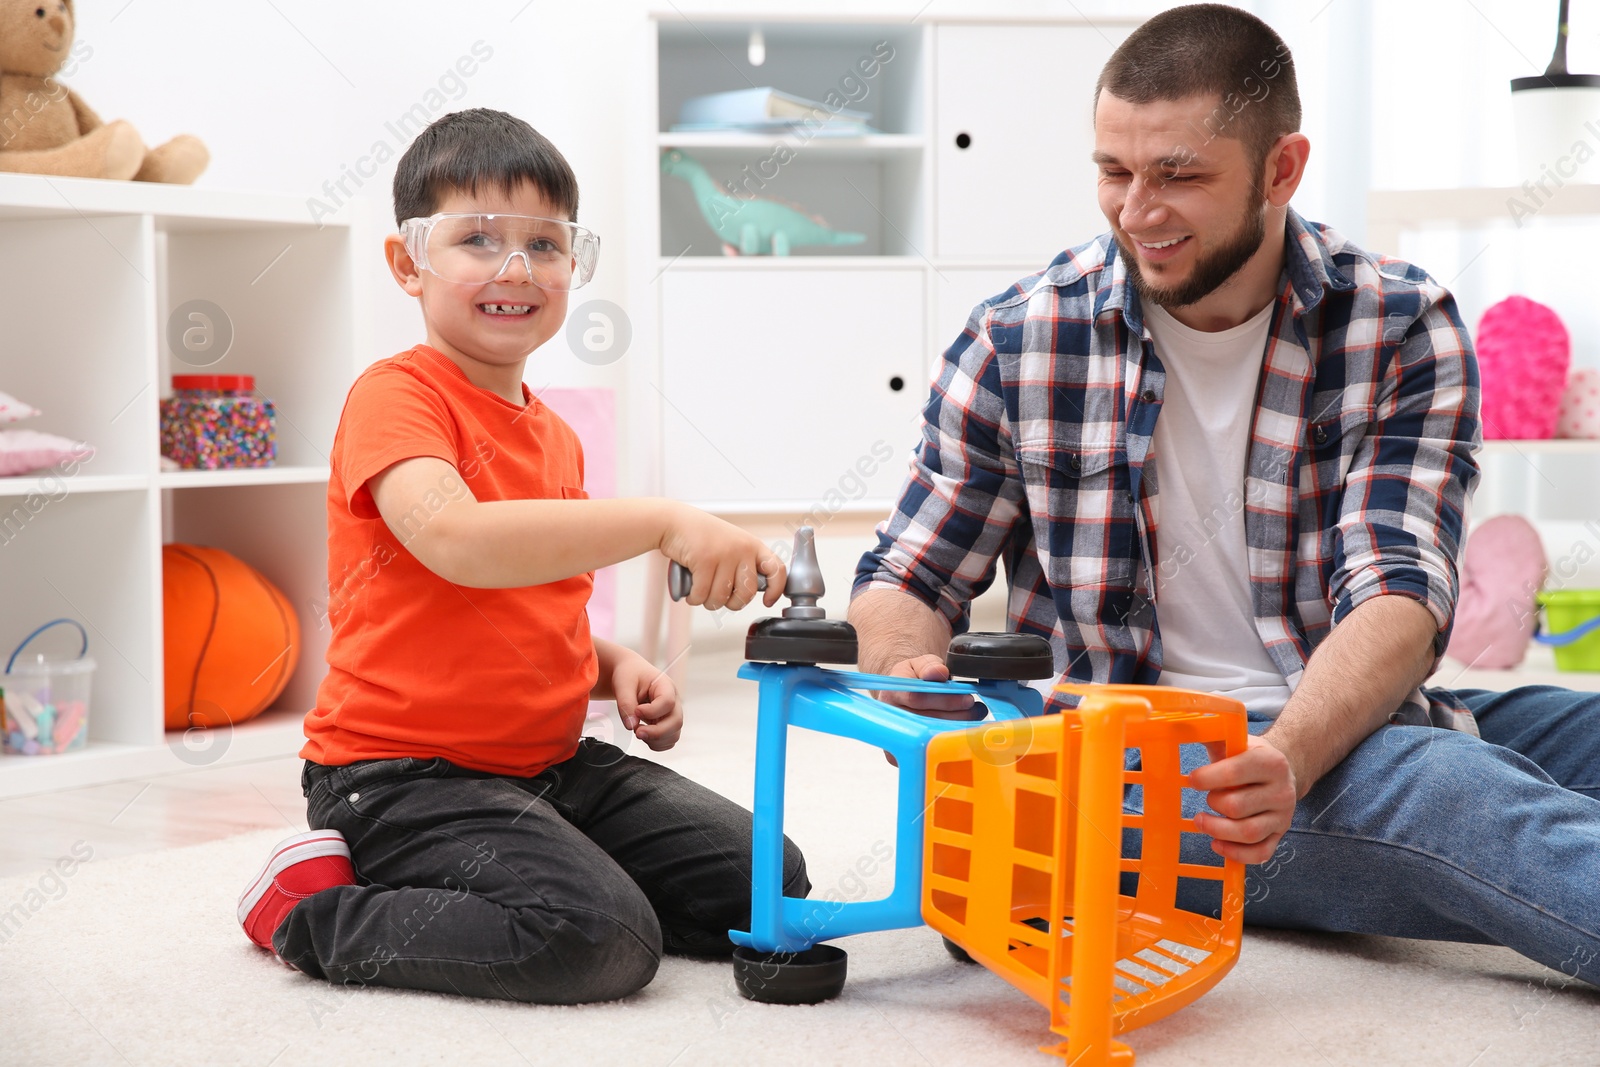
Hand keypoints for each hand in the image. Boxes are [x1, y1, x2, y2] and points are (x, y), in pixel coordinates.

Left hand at [611, 653, 681, 751]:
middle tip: (636, 732)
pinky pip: (668, 741)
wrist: (631, 675)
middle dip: (656, 732)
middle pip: (676, 722)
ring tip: (638, 731)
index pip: (668, 702)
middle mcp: (674, 700)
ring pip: (674, 735)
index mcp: (666, 685)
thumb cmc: (629, 675)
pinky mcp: (667, 724)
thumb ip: (626, 704)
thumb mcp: (623, 684)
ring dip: (655, 740)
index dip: (652, 711)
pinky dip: (656, 744)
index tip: (637, 711)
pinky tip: (643, 734)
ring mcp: (672, 714)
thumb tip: (631, 726)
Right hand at [659, 504, 785, 610]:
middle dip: (732, 604)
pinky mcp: (705, 560)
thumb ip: (742, 563)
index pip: (777, 569)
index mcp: (752, 545)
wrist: (673, 522)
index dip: (776, 589)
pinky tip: (691, 593)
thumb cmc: (699, 537)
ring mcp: (724, 554)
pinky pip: (703, 593)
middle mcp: (742, 548)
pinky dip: (695, 598)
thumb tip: (748, 592)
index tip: (767, 601)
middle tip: (720, 600)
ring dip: (709, 602)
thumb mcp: (730, 545)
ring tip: (701, 594)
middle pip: (747, 593)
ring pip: (722, 597)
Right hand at [873, 655, 978, 766]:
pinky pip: (930, 752)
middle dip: (957, 715)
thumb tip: (939, 672)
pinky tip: (962, 732)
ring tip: (974, 718)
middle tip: (976, 709)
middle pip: (926, 721)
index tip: (968, 698)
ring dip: (958, 729)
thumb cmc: (913, 680)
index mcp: (891, 692)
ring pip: (931, 738)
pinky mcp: (901, 756)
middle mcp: (889, 717)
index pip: (916, 698)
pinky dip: (950, 743)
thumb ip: (929, 665)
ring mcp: (895, 738)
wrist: (902, 697)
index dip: (945, 700)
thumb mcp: (919, 665)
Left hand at [1186, 733, 1296, 863]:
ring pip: (1248, 833)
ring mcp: (1283, 817)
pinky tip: (1216, 843)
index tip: (1191, 779)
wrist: (1282, 770)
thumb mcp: (1236, 740)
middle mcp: (1282, 791)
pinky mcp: (1279, 836)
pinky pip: (1259, 853)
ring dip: (1217, 830)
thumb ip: (1212, 735)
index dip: (1207, 778)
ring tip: (1201, 821)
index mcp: (1271, 762)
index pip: (1234, 773)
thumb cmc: (1249, 755)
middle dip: (1212, 804)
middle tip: (1205, 799)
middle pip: (1237, 807)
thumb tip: (1180, 723)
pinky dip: (1235, 853)